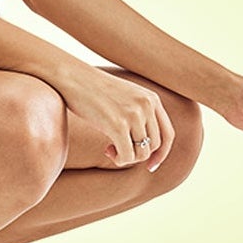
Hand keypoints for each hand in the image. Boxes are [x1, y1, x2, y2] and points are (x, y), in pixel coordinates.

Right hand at [40, 62, 172, 167]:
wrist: (73, 77)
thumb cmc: (95, 91)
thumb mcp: (126, 97)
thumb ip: (140, 114)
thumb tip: (147, 148)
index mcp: (152, 99)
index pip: (168, 134)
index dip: (162, 154)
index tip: (150, 165)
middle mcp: (147, 105)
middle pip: (155, 146)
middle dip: (138, 155)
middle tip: (117, 150)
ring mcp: (133, 114)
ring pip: (142, 153)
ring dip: (127, 158)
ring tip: (111, 149)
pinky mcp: (117, 124)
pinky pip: (127, 156)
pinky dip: (119, 159)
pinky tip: (107, 150)